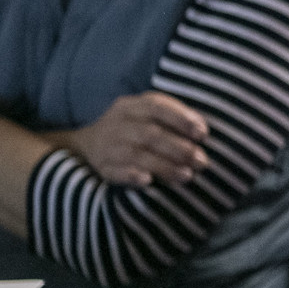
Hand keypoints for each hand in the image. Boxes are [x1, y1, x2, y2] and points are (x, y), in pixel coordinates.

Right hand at [60, 92, 210, 186]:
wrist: (86, 146)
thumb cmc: (132, 129)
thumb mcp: (146, 115)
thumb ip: (173, 118)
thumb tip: (201, 131)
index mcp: (131, 106)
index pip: (156, 106)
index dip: (180, 118)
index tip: (202, 133)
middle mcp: (117, 124)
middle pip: (150, 134)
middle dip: (179, 148)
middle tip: (201, 161)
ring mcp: (108, 146)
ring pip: (137, 155)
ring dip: (164, 166)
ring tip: (187, 175)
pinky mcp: (102, 167)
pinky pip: (116, 172)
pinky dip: (132, 176)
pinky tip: (148, 181)